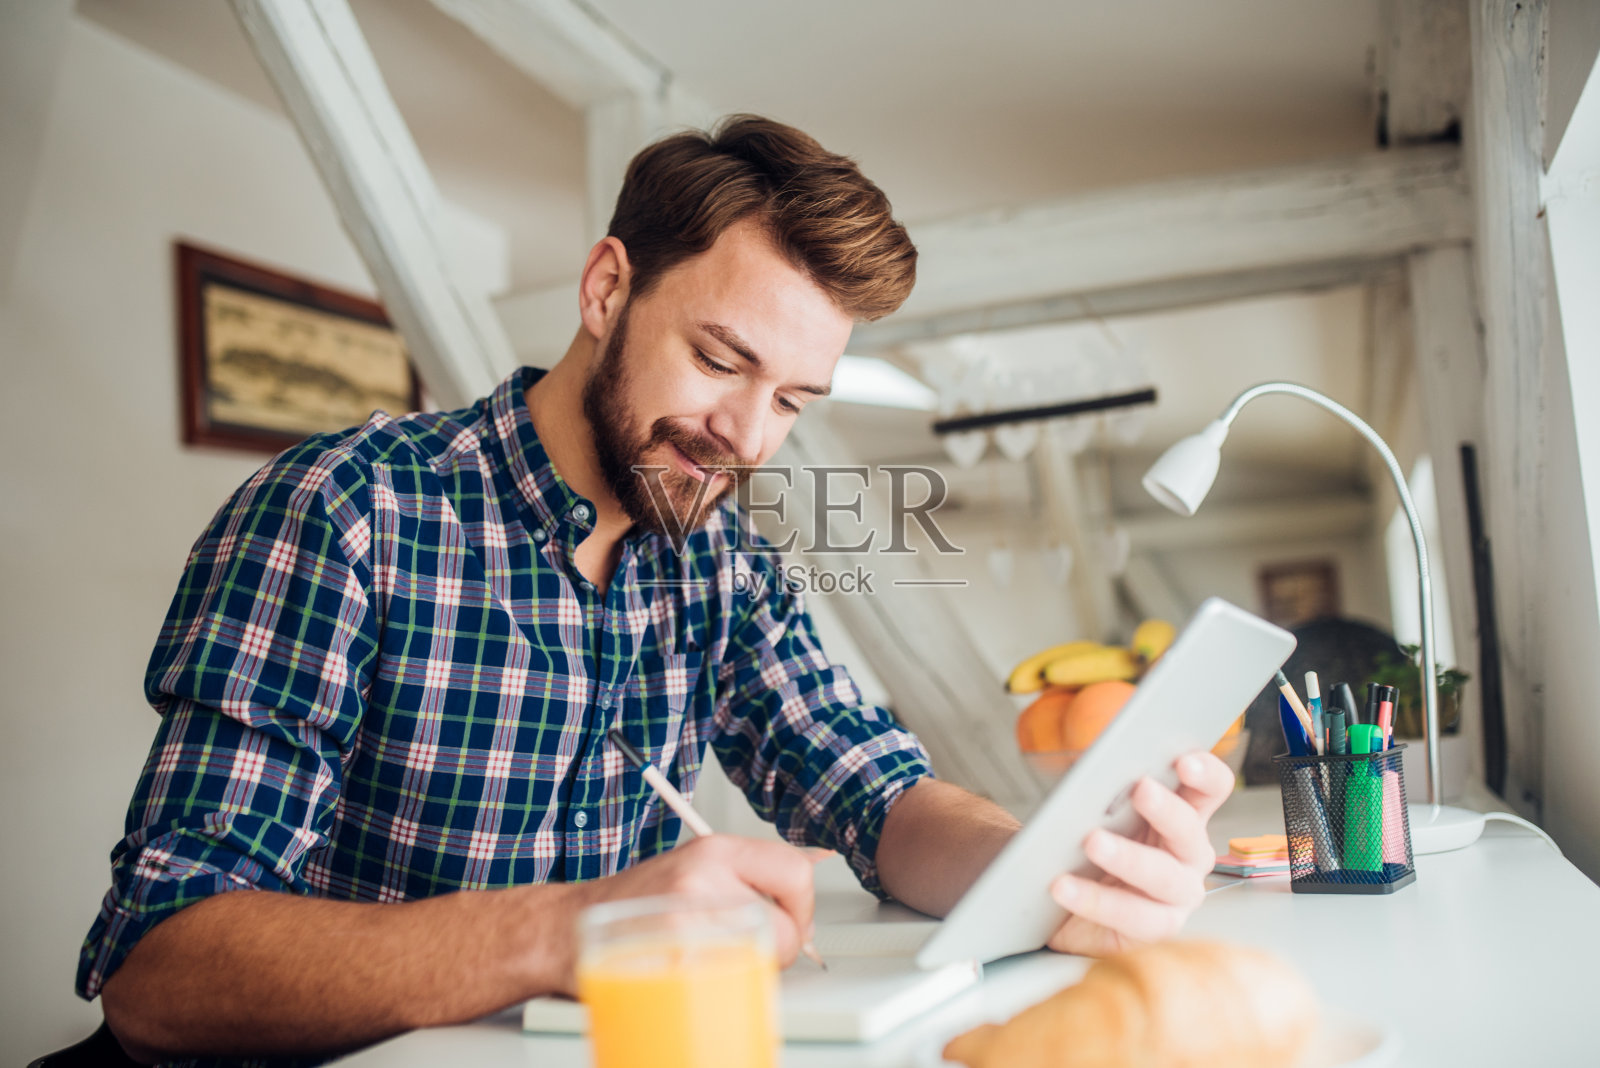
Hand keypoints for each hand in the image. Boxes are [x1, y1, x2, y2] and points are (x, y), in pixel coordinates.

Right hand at [552, 835, 818, 992]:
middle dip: (778, 948)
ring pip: (764, 960)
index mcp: (714, 850)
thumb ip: (745, 880)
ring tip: (715, 959)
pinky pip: (733, 982)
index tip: (792, 919)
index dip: (801, 905)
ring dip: (750, 969)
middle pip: (787, 927)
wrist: (567, 928)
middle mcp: (704, 877)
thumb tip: (799, 902)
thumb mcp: (693, 870)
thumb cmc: (633, 905)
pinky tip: (697, 974)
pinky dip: (723, 986)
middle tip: (749, 948)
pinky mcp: (676, 958)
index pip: (794, 870)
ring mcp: (689, 919)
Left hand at [1044, 751, 1232, 957]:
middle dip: (1167, 810)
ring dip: (1129, 857)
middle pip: (1190, 832)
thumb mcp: (1090, 809)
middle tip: (1141, 789)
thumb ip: (1103, 790)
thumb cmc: (1081, 844)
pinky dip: (1094, 900)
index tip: (1184, 760)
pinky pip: (1131, 917)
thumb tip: (1098, 772)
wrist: (1051, 895)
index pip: (1210, 789)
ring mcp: (1176, 897)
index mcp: (1183, 815)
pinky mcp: (1153, 929)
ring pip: (1164, 878)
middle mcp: (1189, 856)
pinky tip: (1064, 886)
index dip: (1206, 773)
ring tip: (1092, 841)